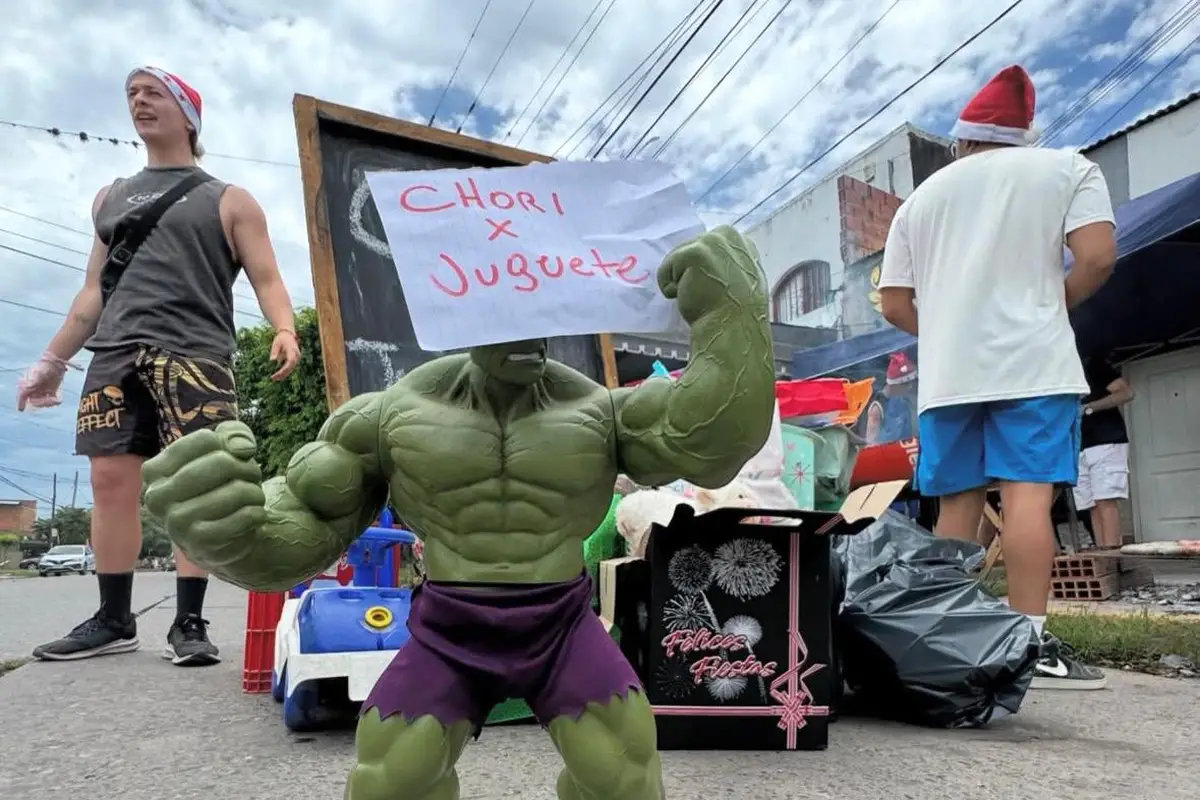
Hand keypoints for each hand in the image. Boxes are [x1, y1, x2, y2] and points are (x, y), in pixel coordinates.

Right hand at [16, 352, 69, 410]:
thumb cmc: (44, 367)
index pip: (22, 395)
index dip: (20, 402)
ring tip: (57, 399)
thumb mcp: (39, 373)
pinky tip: (59, 399)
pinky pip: (51, 401)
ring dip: (49, 403)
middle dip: (42, 403)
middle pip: (34, 402)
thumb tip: (27, 388)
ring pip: (43, 403)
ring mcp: (41, 393)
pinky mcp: (49, 394)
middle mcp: (32, 391)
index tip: (21, 409)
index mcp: (26, 385)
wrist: (55, 364)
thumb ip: (33, 381)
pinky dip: (55, 401)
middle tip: (52, 400)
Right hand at [143, 421, 266, 567]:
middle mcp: (157, 496)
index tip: (236, 456)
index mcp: (155, 470)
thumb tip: (241, 448)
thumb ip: (234, 433)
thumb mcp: (224, 450)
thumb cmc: (218, 485)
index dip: (230, 445)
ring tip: (253, 496)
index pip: (204, 440)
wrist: (218, 536)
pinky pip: (243, 517)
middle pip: (222, 463)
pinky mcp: (200, 543)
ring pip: (235, 491)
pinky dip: (256, 512)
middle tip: (253, 475)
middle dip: (246, 467)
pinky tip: (253, 514)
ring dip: (254, 491)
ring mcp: (176, 522)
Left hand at [269, 328, 300, 380]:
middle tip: (273, 378)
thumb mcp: (276, 344)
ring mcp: (297, 358)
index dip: (283, 370)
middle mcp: (297, 356)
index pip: (289, 363)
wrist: (287, 334)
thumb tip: (272, 360)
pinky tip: (278, 375)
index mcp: (292, 351)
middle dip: (282, 374)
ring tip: (275, 378)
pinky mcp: (295, 360)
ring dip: (283, 374)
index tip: (275, 375)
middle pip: (290, 368)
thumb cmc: (281, 339)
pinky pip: (290, 367)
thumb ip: (274, 352)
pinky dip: (285, 371)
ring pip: (291, 369)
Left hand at [657, 225, 764, 324]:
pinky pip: (665, 269)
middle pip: (687, 249)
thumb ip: (725, 263)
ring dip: (681, 281)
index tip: (709, 288)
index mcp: (739, 241)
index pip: (704, 247)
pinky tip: (691, 298)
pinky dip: (670, 288)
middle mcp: (726, 234)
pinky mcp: (693, 253)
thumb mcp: (738, 278)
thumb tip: (706, 265)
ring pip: (675, 259)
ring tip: (701, 297)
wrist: (734, 327)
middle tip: (704, 295)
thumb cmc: (737, 311)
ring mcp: (710, 241)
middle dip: (689, 273)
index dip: (701, 269)